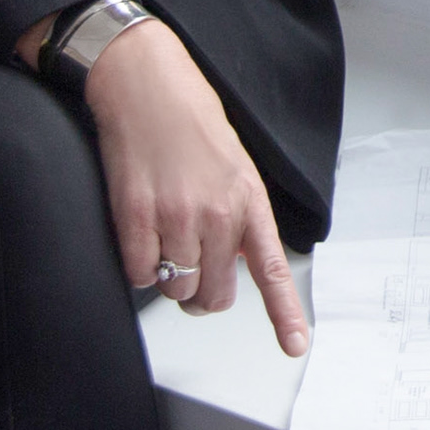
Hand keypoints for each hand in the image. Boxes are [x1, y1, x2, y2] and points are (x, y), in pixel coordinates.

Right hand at [74, 19, 312, 355]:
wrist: (147, 84)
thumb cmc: (189, 121)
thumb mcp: (233, 166)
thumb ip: (237, 216)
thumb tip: (229, 265)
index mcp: (249, 200)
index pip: (271, 269)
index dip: (284, 313)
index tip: (294, 345)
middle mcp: (217, 213)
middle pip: (214, 294)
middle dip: (201, 295)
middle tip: (190, 272)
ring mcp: (176, 216)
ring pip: (175, 289)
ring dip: (168, 278)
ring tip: (163, 237)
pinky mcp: (135, 216)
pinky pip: (140, 274)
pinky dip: (139, 266)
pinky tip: (140, 233)